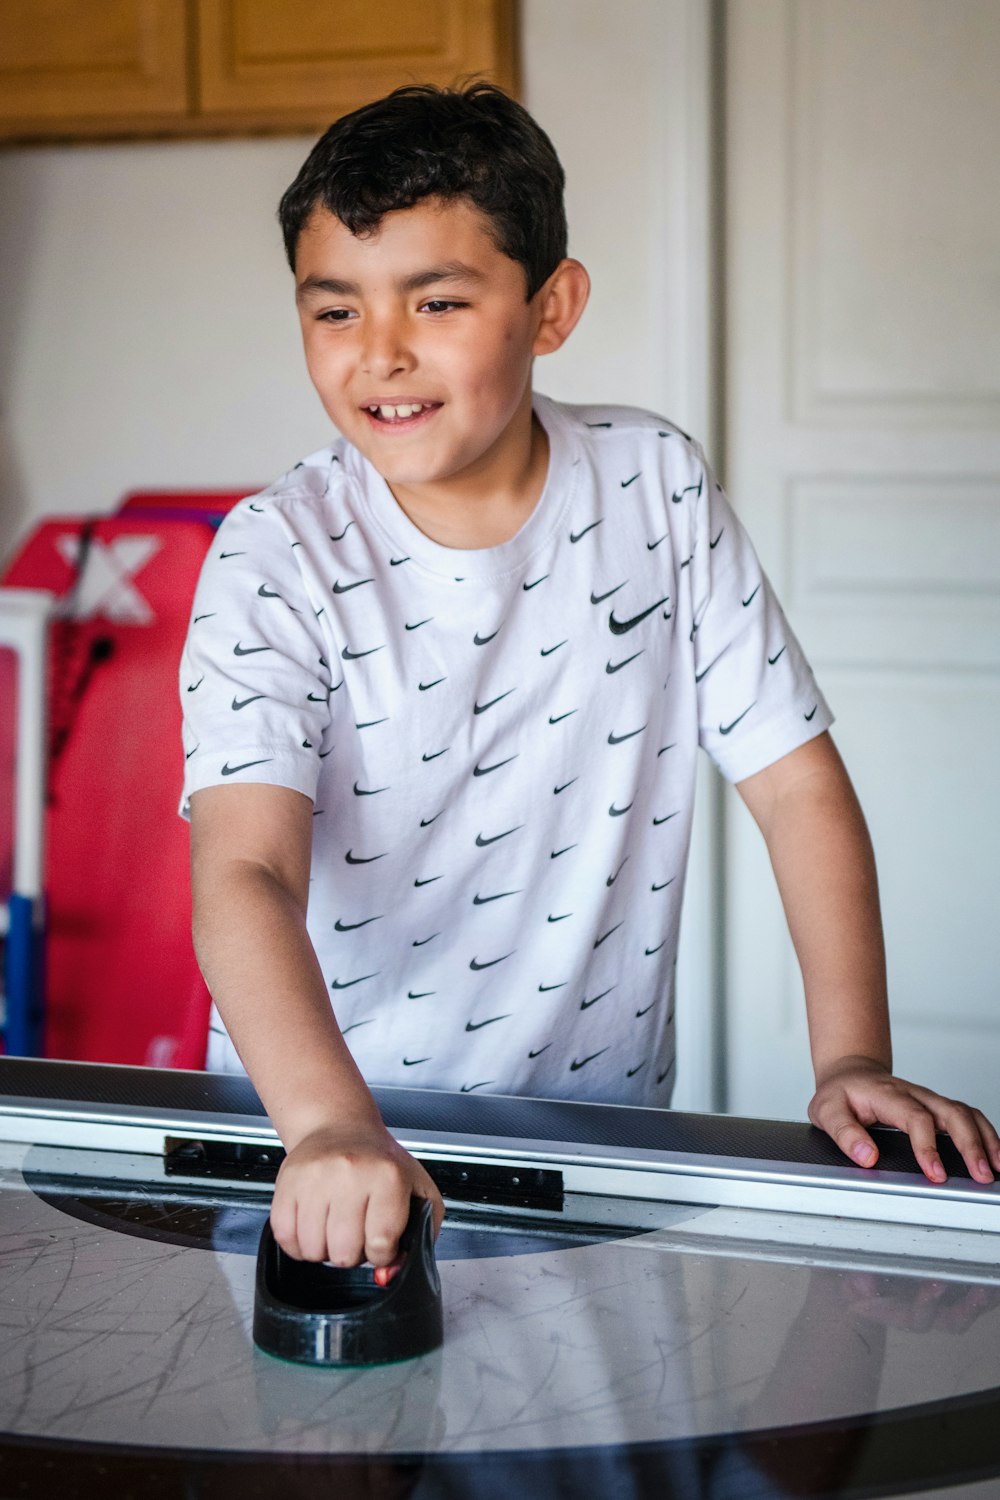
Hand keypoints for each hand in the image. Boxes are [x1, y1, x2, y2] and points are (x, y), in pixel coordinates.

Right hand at [269, 1119, 444, 1267]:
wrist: (341, 1128)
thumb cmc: (381, 1165)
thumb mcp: (418, 1194)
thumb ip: (419, 1239)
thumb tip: (387, 1276)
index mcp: (388, 1175)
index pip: (380, 1244)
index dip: (381, 1253)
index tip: (381, 1240)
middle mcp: (350, 1172)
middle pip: (344, 1253)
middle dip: (352, 1253)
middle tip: (357, 1230)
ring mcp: (316, 1176)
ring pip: (313, 1251)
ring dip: (325, 1250)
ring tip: (335, 1226)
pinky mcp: (288, 1181)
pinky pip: (285, 1238)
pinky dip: (298, 1244)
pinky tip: (314, 1227)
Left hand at [808, 1057, 999, 1184]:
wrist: (849, 1074)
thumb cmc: (840, 1093)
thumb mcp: (827, 1111)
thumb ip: (844, 1133)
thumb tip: (867, 1156)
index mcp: (888, 1095)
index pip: (916, 1117)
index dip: (928, 1146)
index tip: (935, 1173)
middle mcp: (914, 1094)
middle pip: (951, 1112)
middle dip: (970, 1144)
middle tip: (980, 1175)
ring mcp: (928, 1099)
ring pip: (965, 1113)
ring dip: (984, 1139)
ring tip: (996, 1168)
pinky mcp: (936, 1107)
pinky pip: (967, 1116)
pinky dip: (984, 1134)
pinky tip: (994, 1154)